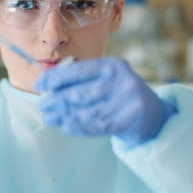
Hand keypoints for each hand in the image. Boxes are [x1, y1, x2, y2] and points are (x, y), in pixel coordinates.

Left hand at [35, 57, 176, 148]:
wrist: (152, 115)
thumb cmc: (119, 95)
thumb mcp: (105, 81)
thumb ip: (81, 81)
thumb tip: (47, 87)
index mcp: (111, 65)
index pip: (77, 70)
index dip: (55, 78)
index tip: (39, 85)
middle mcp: (120, 79)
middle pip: (79, 93)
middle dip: (56, 100)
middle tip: (42, 106)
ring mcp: (126, 99)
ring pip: (86, 111)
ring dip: (63, 116)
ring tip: (49, 118)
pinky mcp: (129, 119)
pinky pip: (96, 125)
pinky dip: (78, 126)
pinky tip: (65, 126)